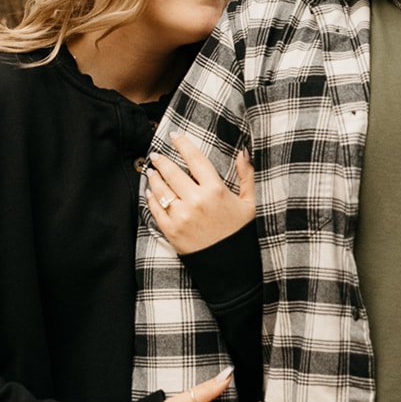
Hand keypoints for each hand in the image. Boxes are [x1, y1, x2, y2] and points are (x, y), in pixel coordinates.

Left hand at [146, 135, 254, 254]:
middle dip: (162, 160)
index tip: (174, 135)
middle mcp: (196, 201)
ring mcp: (182, 216)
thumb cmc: (241, 232)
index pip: (195, 159)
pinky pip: (156, 209)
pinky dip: (151, 198)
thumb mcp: (250, 203)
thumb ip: (246, 176)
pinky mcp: (171, 231)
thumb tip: (243, 152)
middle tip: (156, 154)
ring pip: (161, 189)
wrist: (230, 266)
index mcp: (216, 190)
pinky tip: (150, 192)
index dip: (183, 144)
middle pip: (173, 172)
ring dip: (154, 177)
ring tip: (151, 171)